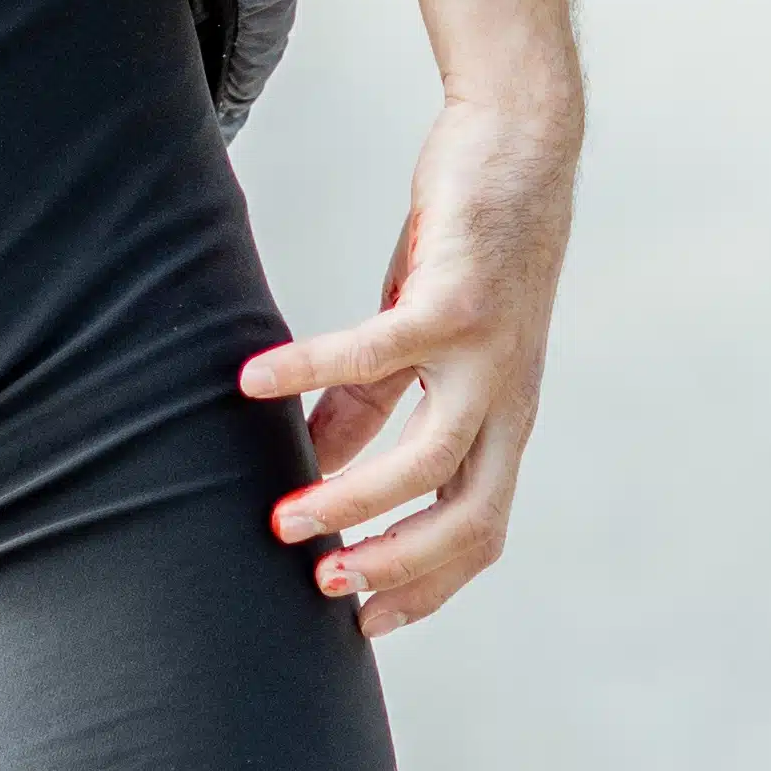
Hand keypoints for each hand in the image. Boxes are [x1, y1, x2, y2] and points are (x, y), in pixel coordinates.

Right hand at [243, 78, 577, 636]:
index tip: (363, 625)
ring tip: (285, 517)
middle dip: (395, 565)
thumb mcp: (417, 338)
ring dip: (354, 498)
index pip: (481, 531)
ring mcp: (489, 353)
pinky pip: (375, 354)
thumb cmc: (464, 247)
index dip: (428, 586)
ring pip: (429, 458)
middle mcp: (507, 398)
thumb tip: (317, 465)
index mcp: (502, 419)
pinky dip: (310, 372)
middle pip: (469, 517)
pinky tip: (252, 381)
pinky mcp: (454, 299)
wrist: (518, 146)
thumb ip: (372, 404)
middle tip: (321, 584)